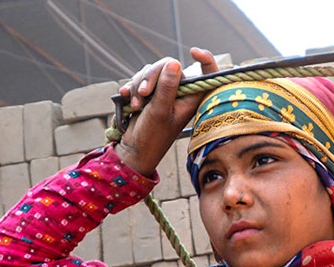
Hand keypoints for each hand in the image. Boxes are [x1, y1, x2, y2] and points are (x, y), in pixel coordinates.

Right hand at [113, 47, 221, 175]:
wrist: (134, 148)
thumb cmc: (152, 136)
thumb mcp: (159, 111)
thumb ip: (167, 87)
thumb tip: (175, 63)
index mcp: (191, 98)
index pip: (207, 74)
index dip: (206, 59)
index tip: (194, 52)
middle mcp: (179, 92)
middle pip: (170, 65)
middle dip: (152, 76)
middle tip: (144, 92)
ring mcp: (164, 91)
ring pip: (152, 71)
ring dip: (139, 85)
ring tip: (136, 105)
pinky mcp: (150, 92)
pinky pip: (141, 78)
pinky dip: (133, 87)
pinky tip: (126, 97)